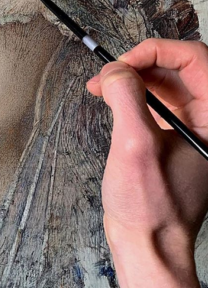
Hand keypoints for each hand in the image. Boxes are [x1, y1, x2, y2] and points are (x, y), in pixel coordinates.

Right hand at [86, 38, 207, 287]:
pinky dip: (131, 94)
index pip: (195, 59)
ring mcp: (192, 127)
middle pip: (179, 67)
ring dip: (131, 77)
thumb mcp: (135, 145)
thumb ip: (126, 98)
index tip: (123, 62)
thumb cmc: (150, 206)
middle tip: (108, 73)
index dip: (156, 52)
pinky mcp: (173, 134)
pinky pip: (155, 100)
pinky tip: (109, 97)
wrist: (147, 243)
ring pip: (165, 82)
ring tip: (101, 85)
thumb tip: (114, 69)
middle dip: (139, 64)